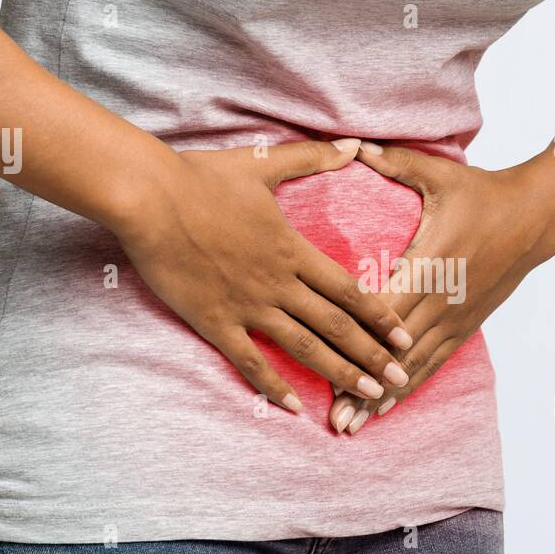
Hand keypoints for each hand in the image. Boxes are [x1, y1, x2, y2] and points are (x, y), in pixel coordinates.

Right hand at [113, 138, 413, 413]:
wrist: (149, 197)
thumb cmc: (203, 177)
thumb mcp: (264, 164)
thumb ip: (313, 159)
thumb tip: (352, 145)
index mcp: (293, 249)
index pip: (349, 288)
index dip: (380, 315)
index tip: (405, 336)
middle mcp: (278, 282)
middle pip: (336, 325)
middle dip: (372, 354)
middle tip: (400, 379)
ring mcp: (247, 305)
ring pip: (304, 347)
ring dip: (339, 372)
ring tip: (369, 395)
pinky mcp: (215, 321)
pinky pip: (249, 361)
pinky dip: (272, 386)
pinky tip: (293, 408)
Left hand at [329, 141, 554, 432]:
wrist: (539, 215)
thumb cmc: (483, 191)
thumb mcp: (439, 174)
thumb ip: (393, 162)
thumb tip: (350, 146)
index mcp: (431, 264)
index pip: (386, 311)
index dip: (356, 343)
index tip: (328, 368)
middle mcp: (443, 299)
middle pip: (394, 352)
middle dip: (362, 387)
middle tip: (333, 420)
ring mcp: (457, 317)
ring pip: (413, 367)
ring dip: (383, 399)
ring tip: (352, 427)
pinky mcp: (467, 325)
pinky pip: (434, 362)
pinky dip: (408, 387)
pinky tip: (386, 408)